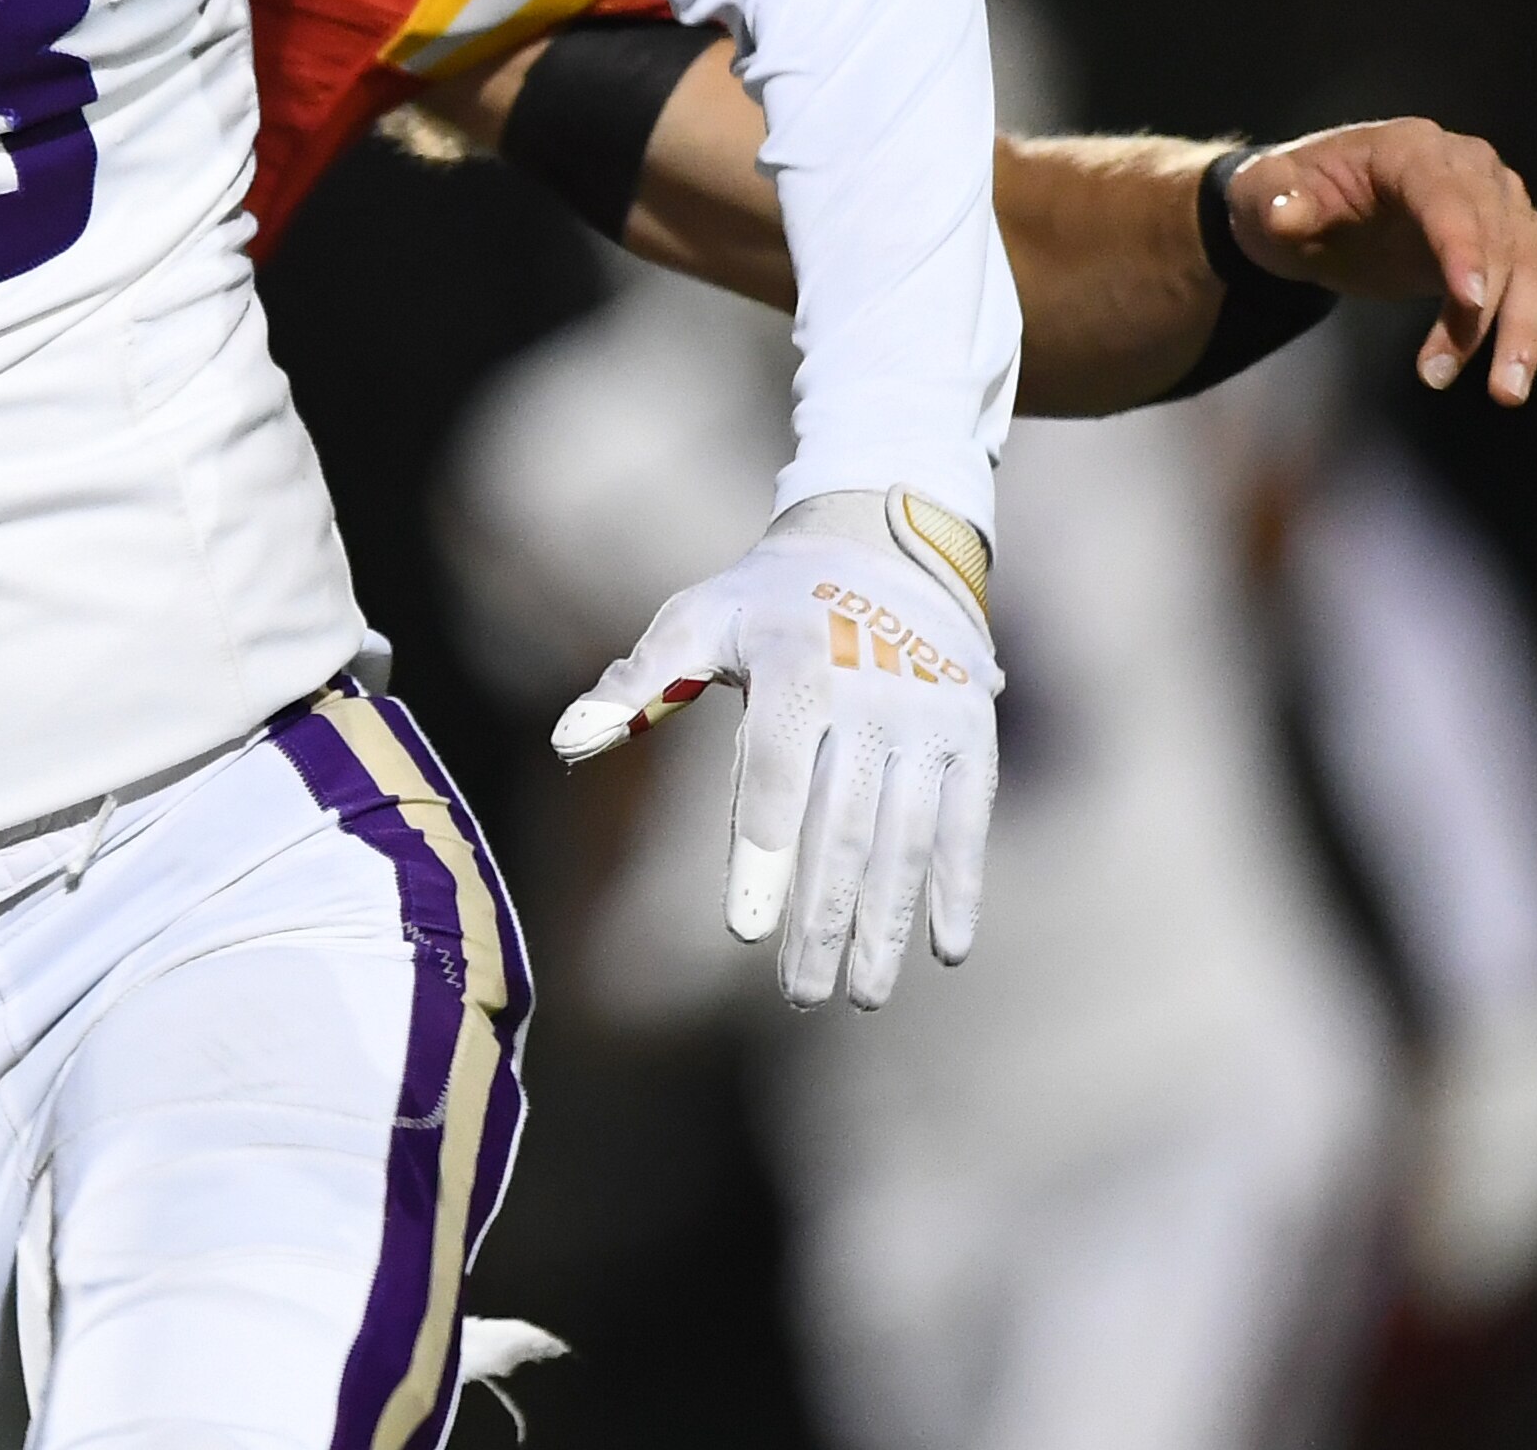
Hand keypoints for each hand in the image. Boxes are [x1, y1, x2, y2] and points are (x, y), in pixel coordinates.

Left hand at [551, 489, 998, 1009]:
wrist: (884, 542)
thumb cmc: (767, 601)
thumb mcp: (698, 618)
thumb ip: (638, 683)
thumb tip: (564, 740)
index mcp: (796, 659)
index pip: (778, 770)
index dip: (762, 850)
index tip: (745, 930)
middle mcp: (872, 689)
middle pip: (843, 823)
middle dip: (823, 917)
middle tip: (801, 994)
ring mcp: (929, 715)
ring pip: (907, 835)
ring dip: (887, 921)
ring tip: (860, 993)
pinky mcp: (972, 733)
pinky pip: (967, 820)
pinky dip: (960, 885)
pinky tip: (945, 950)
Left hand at [1229, 120, 1536, 405]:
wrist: (1297, 212)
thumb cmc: (1278, 200)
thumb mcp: (1260, 198)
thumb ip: (1274, 203)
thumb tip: (1288, 213)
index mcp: (1407, 150)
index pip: (1446, 200)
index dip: (1460, 248)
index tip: (1467, 302)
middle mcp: (1465, 166)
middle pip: (1499, 241)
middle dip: (1493, 315)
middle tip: (1478, 382)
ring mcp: (1496, 198)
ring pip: (1533, 262)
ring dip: (1525, 328)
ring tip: (1504, 393)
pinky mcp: (1509, 234)